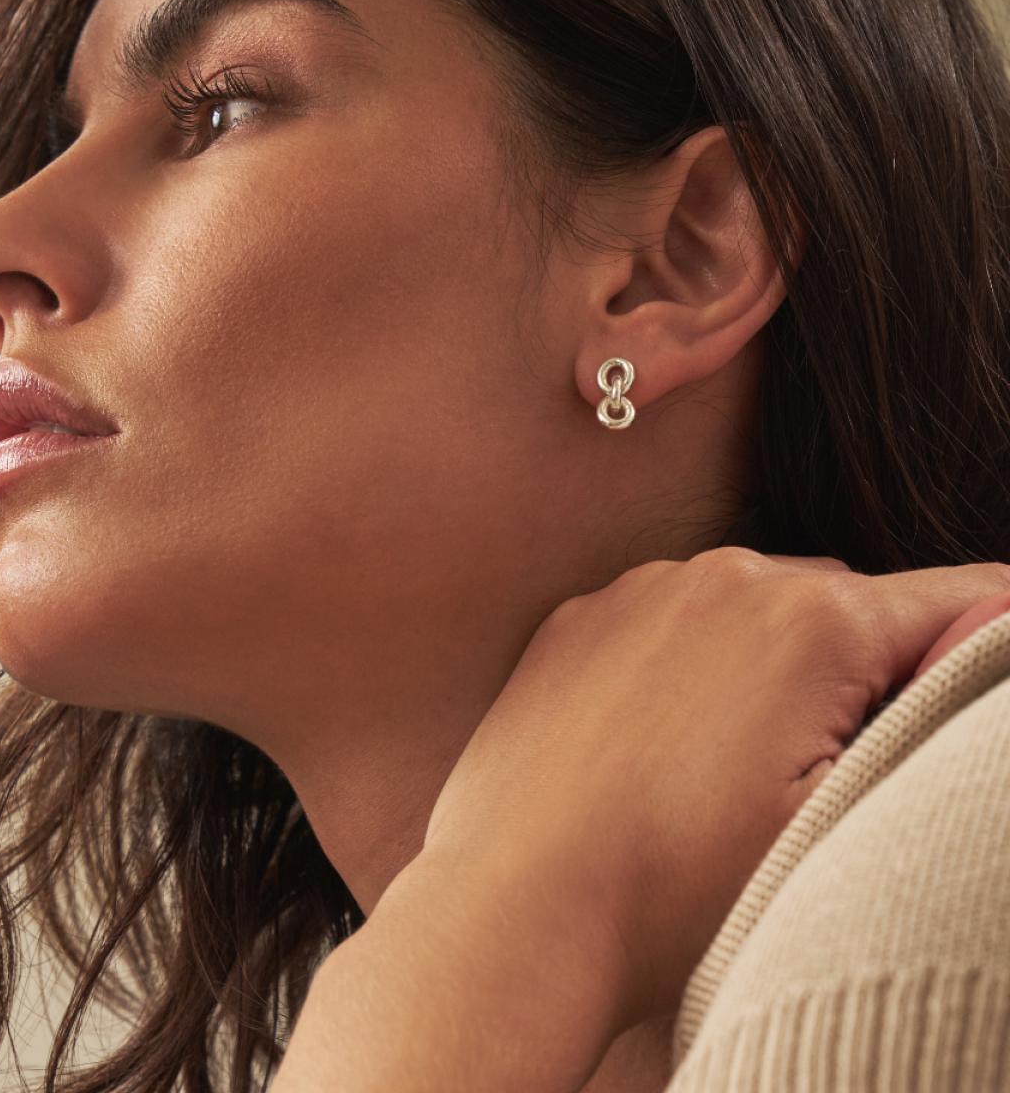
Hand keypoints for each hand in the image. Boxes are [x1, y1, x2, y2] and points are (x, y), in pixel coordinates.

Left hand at [415, 548, 1009, 1038]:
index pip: (954, 598)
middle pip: (846, 606)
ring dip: (769, 661)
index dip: (977, 646)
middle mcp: (725, 575)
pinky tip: (660, 741)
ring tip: (730, 764)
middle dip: (860, 666)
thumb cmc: (679, 888)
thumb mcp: (840, 812)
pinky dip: (686, 659)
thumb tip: (996, 613)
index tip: (959, 696)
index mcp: (811, 618)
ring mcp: (640, 590)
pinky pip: (668, 619)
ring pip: (752, 608)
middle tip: (825, 765)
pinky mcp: (579, 617)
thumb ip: (933, 696)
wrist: (520, 908)